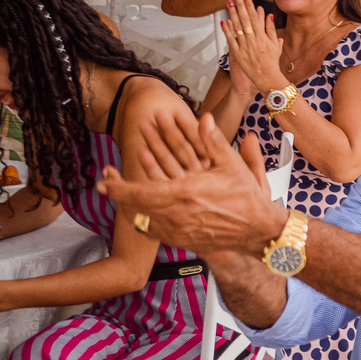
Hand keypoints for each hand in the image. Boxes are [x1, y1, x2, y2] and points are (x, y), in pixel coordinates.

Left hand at [96, 110, 286, 253]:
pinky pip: (153, 231)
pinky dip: (143, 219)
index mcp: (184, 194)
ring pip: (140, 220)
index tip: (103, 179)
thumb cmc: (246, 198)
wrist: (257, 230)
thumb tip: (205, 118)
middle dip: (117, 192)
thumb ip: (214, 141)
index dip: (116, 186)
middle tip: (107, 180)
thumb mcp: (232, 165)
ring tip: (123, 192)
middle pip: (133, 207)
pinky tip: (142, 210)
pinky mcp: (182, 241)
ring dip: (129, 205)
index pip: (138, 192)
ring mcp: (178, 231)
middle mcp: (176, 215)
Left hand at [222, 0, 285, 93]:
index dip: (249, 6)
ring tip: (229, 3)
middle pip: (245, 19)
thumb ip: (271, 29)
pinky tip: (224, 21)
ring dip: (233, 14)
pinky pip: (231, 40)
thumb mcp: (275, 44)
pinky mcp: (238, 54)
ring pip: (237, 27)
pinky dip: (227, 30)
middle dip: (240, 5)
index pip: (254, 17)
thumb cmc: (272, 62)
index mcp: (262, 37)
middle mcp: (253, 40)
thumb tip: (269, 15)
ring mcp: (244, 47)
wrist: (266, 77)